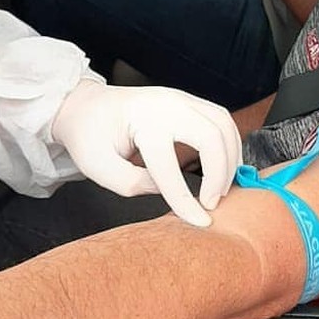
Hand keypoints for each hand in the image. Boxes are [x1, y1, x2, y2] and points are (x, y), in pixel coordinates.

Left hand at [52, 80, 241, 226]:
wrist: (87, 106)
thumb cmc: (89, 135)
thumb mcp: (97, 168)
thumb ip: (132, 184)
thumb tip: (165, 189)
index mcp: (142, 123)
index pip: (169, 167)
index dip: (186, 200)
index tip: (200, 221)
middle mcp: (166, 105)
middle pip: (211, 137)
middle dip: (219, 175)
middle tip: (211, 202)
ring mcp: (180, 98)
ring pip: (224, 124)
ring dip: (230, 158)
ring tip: (221, 187)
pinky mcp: (188, 100)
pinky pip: (221, 118)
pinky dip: (229, 143)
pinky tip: (224, 165)